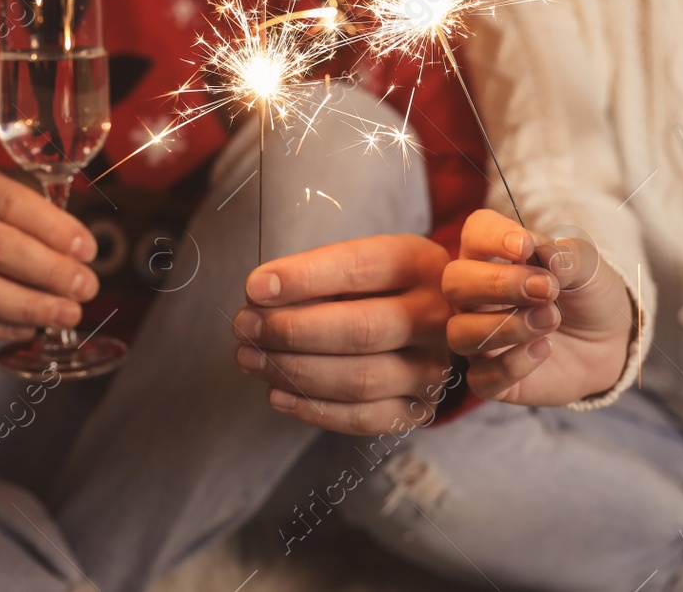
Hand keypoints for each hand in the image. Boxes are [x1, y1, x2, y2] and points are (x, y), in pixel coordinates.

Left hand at [231, 234, 455, 435]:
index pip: (360, 269)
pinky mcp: (419, 408)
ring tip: (250, 358)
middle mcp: (437, 317)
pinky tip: (276, 393)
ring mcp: (432, 368)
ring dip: (294, 371)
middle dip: (293, 330)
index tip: (255, 287)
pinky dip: (312, 409)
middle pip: (361, 331)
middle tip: (246, 326)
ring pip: (359, 379)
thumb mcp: (357, 263)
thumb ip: (314, 276)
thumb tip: (259, 297)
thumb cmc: (376, 287)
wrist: (427, 324)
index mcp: (419, 264)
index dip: (304, 279)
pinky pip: (361, 418)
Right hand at [442, 209, 634, 405]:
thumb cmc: (587, 294)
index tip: (525, 245)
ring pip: (460, 332)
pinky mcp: (491, 378)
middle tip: (547, 289)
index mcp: (493, 256)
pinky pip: (481, 378)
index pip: (474, 233)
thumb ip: (569, 258)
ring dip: (506, 326)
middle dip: (498, 283)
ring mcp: (479, 338)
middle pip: (454, 282)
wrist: (610, 342)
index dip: (492, 236)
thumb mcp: (589, 268)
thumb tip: (549, 256)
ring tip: (551, 318)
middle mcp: (476, 296)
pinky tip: (545, 349)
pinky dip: (512, 365)